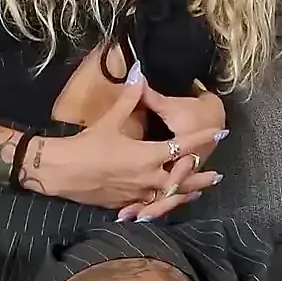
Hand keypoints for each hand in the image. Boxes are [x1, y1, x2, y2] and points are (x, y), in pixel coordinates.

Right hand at [24, 75, 222, 211]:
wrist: (61, 171)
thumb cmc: (86, 145)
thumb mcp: (110, 120)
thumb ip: (130, 99)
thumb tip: (139, 74)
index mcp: (149, 156)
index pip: (184, 146)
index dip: (202, 138)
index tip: (220, 133)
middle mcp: (148, 178)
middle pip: (182, 178)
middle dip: (200, 176)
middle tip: (217, 174)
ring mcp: (137, 193)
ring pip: (169, 196)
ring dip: (185, 193)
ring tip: (199, 192)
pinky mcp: (125, 203)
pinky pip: (150, 206)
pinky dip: (163, 203)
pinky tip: (166, 202)